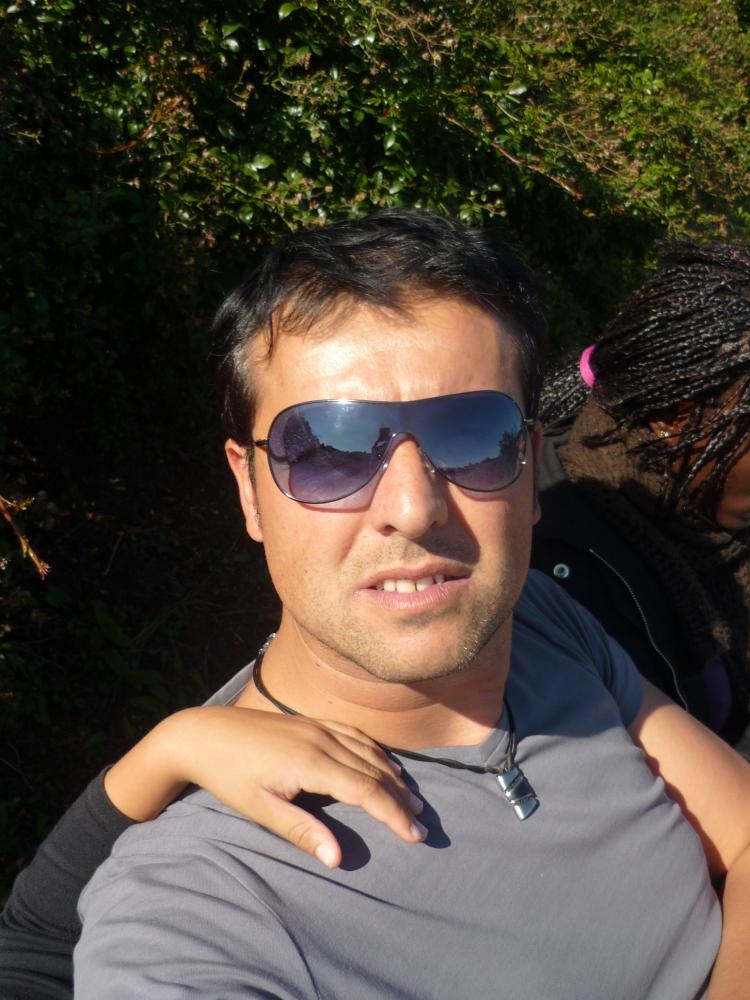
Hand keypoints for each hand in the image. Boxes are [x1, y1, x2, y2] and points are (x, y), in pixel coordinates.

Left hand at [105, 706, 424, 868]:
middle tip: (422, 824)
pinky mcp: (309, 721)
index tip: (416, 835)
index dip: (394, 814)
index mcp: (312, 763)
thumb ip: (302, 831)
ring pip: (368, 750)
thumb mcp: (261, 809)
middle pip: (375, 770)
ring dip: (392, 774)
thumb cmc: (229, 776)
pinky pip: (354, 734)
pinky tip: (383, 762)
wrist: (201, 733)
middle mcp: (322, 740)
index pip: (367, 791)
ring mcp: (317, 727)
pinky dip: (375, 750)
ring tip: (411, 797)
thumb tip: (338, 858)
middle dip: (401, 798)